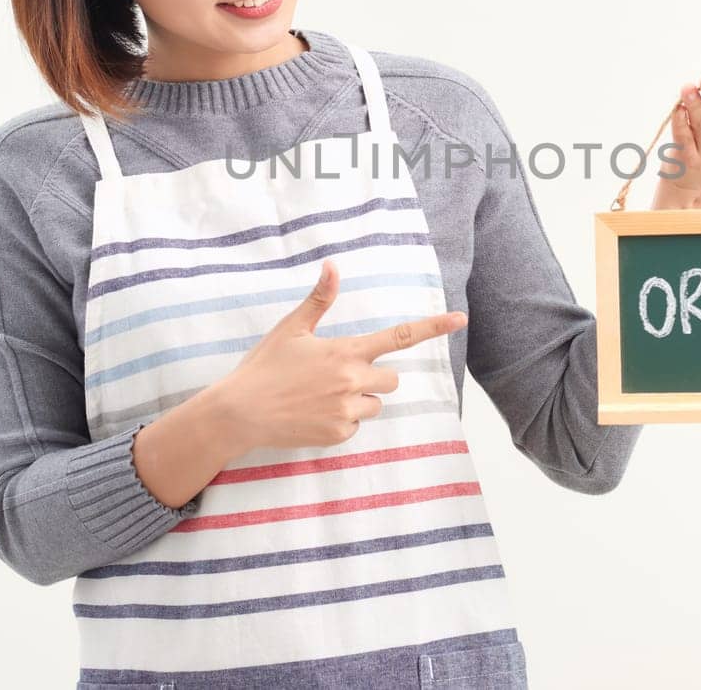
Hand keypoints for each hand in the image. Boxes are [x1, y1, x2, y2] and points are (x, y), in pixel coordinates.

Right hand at [214, 259, 465, 451]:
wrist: (239, 413)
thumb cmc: (264, 367)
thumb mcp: (291, 329)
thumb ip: (319, 300)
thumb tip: (333, 266)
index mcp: (345, 351)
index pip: (399, 337)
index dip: (434, 327)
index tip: (460, 319)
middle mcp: (352, 381)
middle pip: (392, 379)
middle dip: (374, 377)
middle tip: (340, 375)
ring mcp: (347, 410)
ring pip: (375, 404)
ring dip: (359, 400)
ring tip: (321, 396)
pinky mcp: (338, 434)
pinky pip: (356, 425)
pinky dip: (342, 420)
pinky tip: (314, 413)